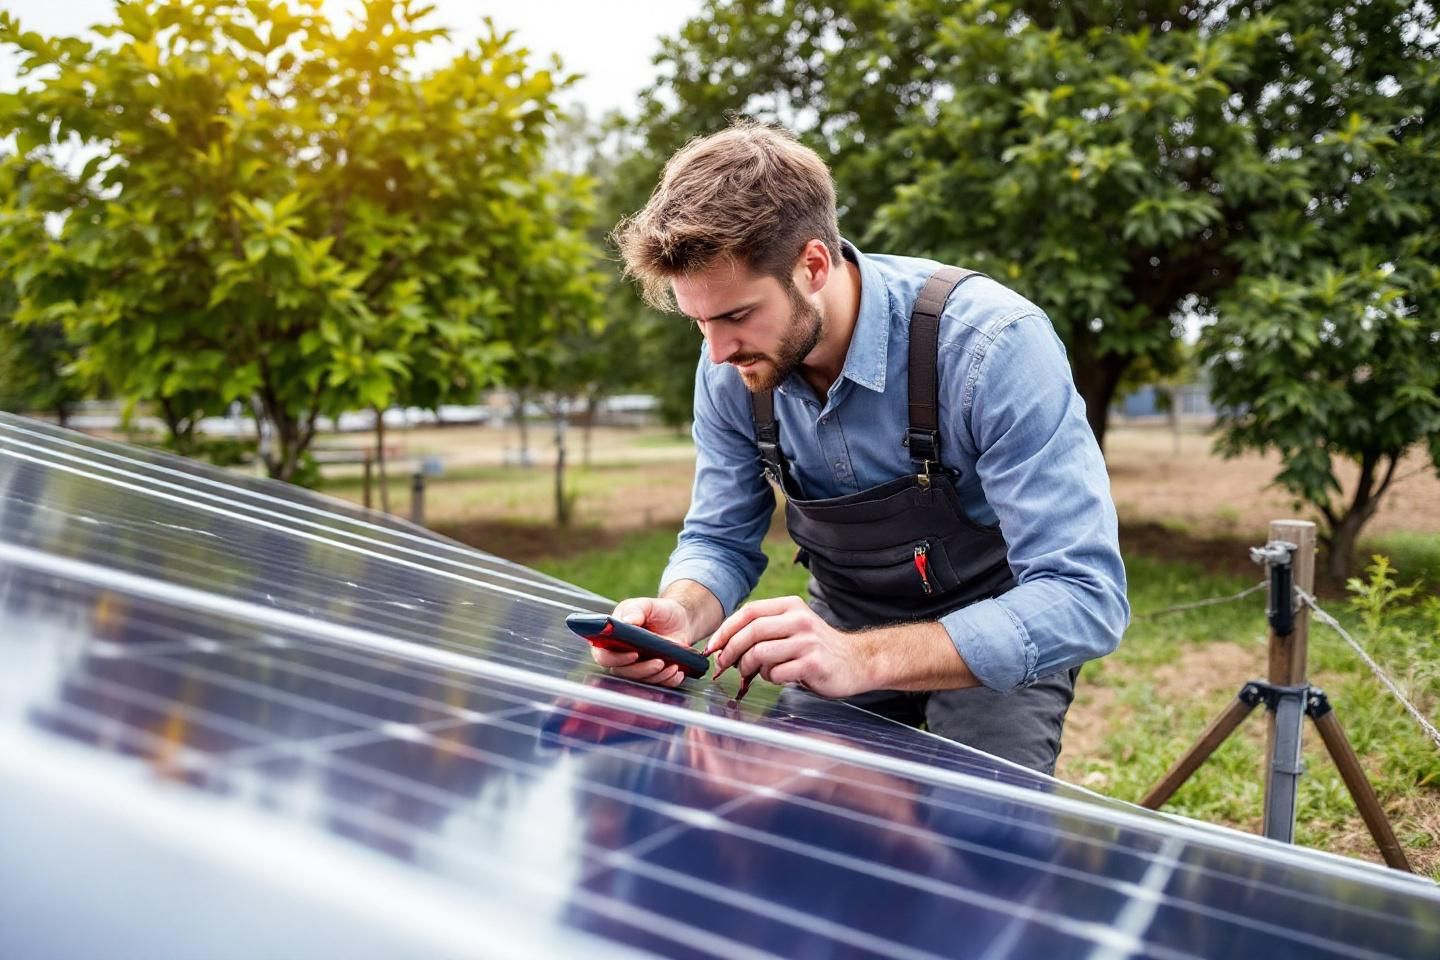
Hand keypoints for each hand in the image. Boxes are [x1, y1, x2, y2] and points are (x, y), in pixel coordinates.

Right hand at [588, 597, 693, 687]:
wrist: (680, 619)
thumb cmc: (658, 611)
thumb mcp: (646, 605)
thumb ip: (635, 611)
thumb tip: (626, 622)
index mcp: (612, 639)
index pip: (603, 655)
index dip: (615, 659)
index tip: (634, 654)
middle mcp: (622, 656)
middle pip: (622, 672)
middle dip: (641, 670)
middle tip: (659, 662)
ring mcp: (638, 666)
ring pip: (641, 680)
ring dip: (657, 676)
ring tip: (672, 665)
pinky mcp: (653, 674)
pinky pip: (658, 683)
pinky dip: (668, 680)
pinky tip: (676, 671)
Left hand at [703, 595, 869, 698]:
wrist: (857, 661)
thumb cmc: (817, 647)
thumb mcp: (793, 627)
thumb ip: (765, 629)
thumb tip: (725, 644)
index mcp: (791, 606)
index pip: (749, 612)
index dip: (725, 629)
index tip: (712, 646)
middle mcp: (799, 620)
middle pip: (751, 632)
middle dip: (730, 650)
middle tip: (723, 664)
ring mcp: (807, 641)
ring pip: (760, 653)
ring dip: (749, 667)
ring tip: (754, 672)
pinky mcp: (813, 663)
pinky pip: (776, 673)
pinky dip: (770, 678)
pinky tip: (778, 677)